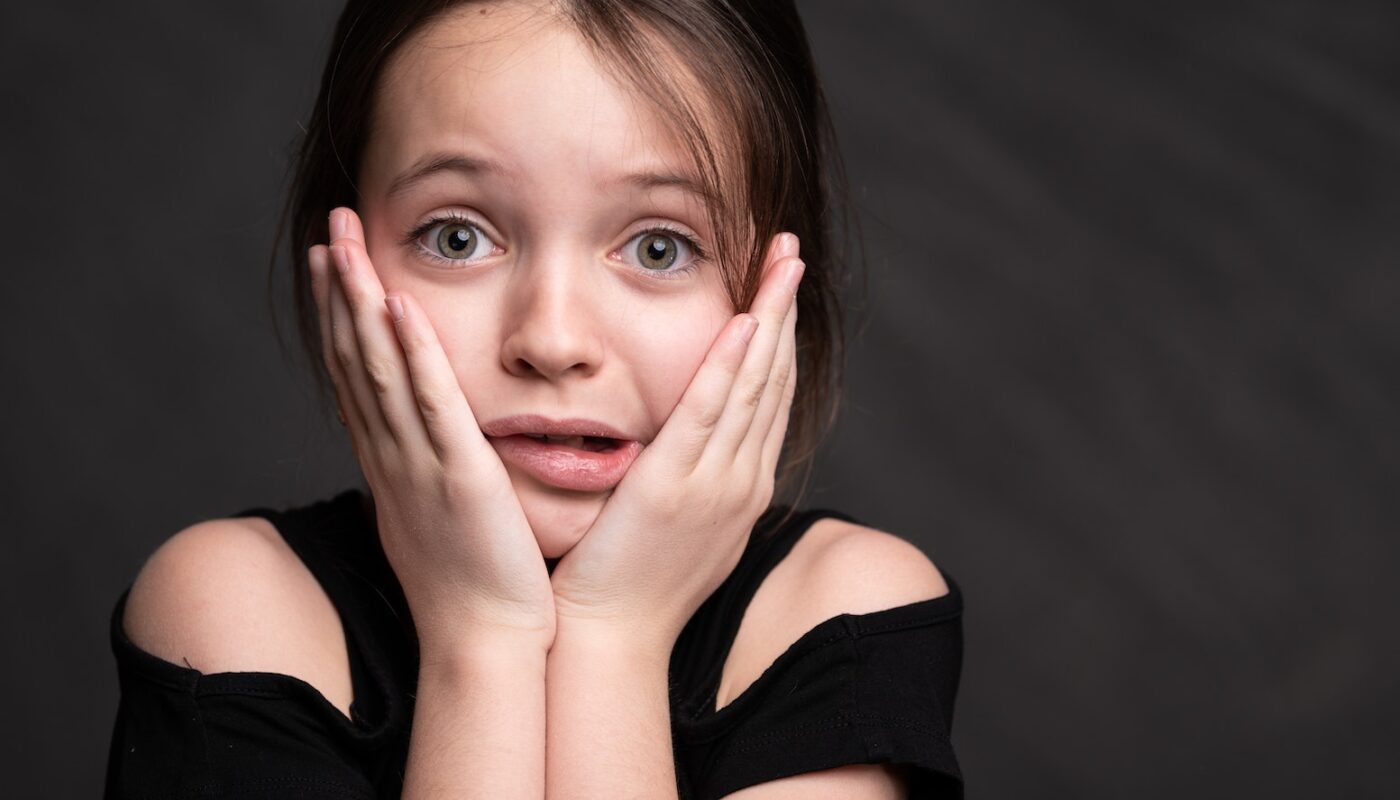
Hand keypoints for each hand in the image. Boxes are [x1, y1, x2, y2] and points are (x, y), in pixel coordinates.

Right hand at [309, 207, 554, 655]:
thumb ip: (431, 468)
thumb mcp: (438, 513)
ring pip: (380, 367)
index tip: (330, 260)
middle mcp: (392, 454)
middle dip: (339, 287)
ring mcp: (419, 463)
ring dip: (359, 300)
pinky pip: (430, 403)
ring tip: (346, 239)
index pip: (355, 373)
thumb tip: (429, 442)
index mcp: (390, 461)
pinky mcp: (458, 476)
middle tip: (331, 224)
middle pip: (355, 356)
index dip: (338, 313)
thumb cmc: (471, 582)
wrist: (482, 640)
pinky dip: (412, 351)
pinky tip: (398, 303)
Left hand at [547, 232, 802, 648]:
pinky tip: (745, 319)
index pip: (770, 396)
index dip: (779, 335)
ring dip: (770, 315)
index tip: (779, 286)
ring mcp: (717, 483)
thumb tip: (684, 442)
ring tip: (781, 258)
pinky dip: (733, 363)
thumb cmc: (625, 582)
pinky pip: (711, 412)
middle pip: (775, 377)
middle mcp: (742, 480)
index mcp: (741, 487)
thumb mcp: (672, 523)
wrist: (608, 638)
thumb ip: (687, 476)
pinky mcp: (676, 485)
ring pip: (755, 384)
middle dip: (786, 308)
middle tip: (791, 249)